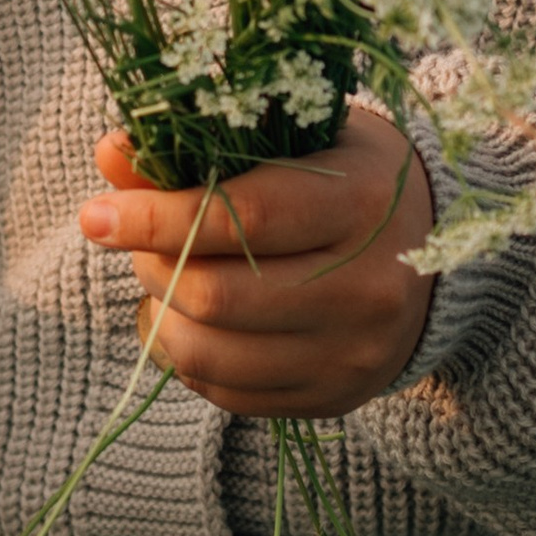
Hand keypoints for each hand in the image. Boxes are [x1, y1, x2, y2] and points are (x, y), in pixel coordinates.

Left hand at [76, 103, 436, 418]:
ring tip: (161, 278)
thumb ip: (201, 147)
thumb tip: (110, 154)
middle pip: (219, 296)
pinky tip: (185, 319)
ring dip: (160, 315)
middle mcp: (369, 287)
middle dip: (153, 266)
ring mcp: (355, 353)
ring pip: (214, 355)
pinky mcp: (336, 396)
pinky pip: (228, 394)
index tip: (96, 214)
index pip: (244, 219)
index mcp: (363, 203)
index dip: (157, 218)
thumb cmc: (348, 175)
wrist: (440, 247)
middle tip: (137, 240)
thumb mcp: (292, 139)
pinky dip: (184, 356)